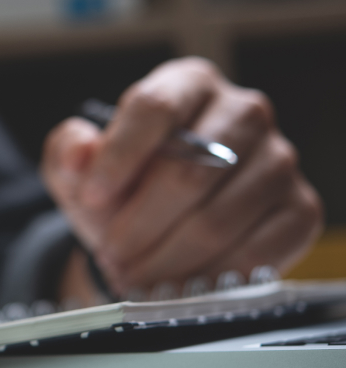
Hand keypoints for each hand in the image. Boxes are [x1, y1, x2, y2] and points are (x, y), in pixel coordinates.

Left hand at [43, 57, 321, 297]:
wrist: (159, 221)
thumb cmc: (120, 183)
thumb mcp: (78, 163)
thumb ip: (68, 150)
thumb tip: (79, 153)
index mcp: (187, 82)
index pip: (155, 108)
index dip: (119, 156)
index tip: (91, 197)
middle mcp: (242, 112)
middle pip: (188, 171)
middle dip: (139, 225)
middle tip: (111, 255)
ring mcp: (278, 160)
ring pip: (218, 219)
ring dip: (167, 259)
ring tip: (134, 275)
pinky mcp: (298, 209)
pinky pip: (256, 252)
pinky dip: (208, 278)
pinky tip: (177, 286)